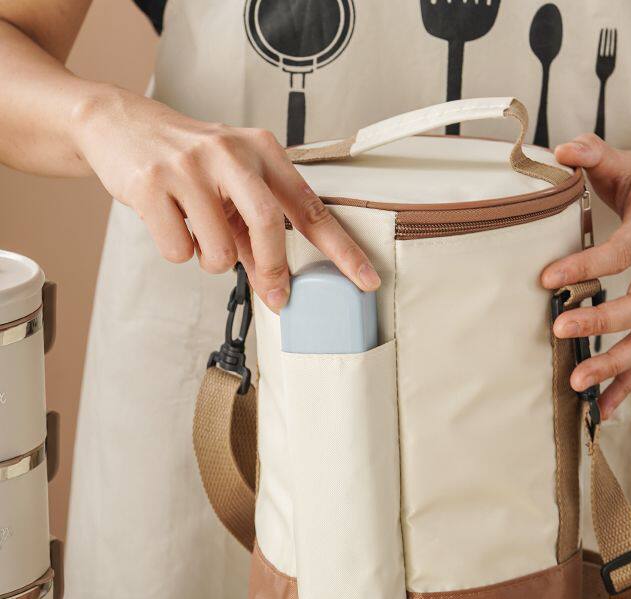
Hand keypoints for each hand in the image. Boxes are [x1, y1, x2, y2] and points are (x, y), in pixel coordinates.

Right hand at [73, 87, 379, 311]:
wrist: (118, 124)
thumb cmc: (187, 159)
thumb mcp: (232, 182)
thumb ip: (256, 229)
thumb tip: (278, 284)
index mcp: (261, 151)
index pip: (310, 207)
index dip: (342, 249)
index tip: (365, 279)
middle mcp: (230, 153)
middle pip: (268, 225)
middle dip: (273, 270)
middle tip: (277, 295)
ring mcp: (189, 166)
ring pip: (219, 250)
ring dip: (213, 261)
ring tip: (200, 235)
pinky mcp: (152, 183)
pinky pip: (179, 251)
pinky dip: (179, 252)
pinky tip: (170, 223)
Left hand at [541, 134, 630, 418]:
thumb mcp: (624, 164)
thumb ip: (593, 155)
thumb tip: (561, 150)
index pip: (621, 251)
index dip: (587, 266)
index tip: (546, 279)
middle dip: (602, 323)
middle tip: (558, 332)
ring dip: (613, 366)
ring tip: (577, 387)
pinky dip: (627, 385)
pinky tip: (602, 410)